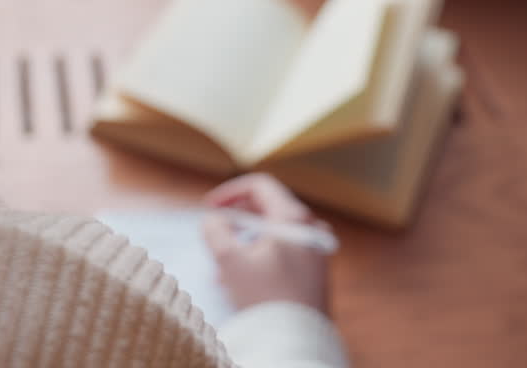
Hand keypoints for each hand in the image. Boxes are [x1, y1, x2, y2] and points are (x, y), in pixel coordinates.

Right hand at [201, 173, 330, 312]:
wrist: (298, 339)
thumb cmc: (266, 297)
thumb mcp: (230, 260)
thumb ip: (215, 231)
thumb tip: (213, 220)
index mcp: (293, 218)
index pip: (259, 186)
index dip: (230, 192)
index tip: (210, 207)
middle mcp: (310, 229)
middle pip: (268, 209)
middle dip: (237, 220)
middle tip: (216, 233)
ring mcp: (315, 251)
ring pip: (274, 233)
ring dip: (246, 242)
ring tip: (225, 265)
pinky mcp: (316, 272)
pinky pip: (285, 253)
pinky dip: (261, 257)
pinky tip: (243, 279)